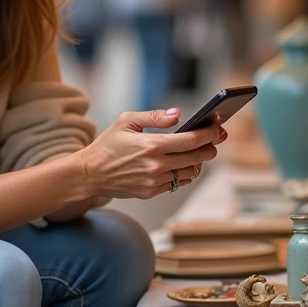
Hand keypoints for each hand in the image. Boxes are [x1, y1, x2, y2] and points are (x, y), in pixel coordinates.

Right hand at [76, 108, 224, 200]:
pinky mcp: (151, 192)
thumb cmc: (107, 145)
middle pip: (197, 157)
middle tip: (215, 139)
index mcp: (151, 146)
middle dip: (210, 147)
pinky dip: (184, 173)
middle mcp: (156, 166)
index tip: (218, 127)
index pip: (191, 140)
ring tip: (198, 151)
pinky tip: (183, 164)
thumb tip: (178, 114)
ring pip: (190, 172)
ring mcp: (154, 181)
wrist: (90, 174)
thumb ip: (155, 117)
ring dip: (199, 161)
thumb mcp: (127, 121)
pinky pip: (177, 183)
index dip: (209, 133)